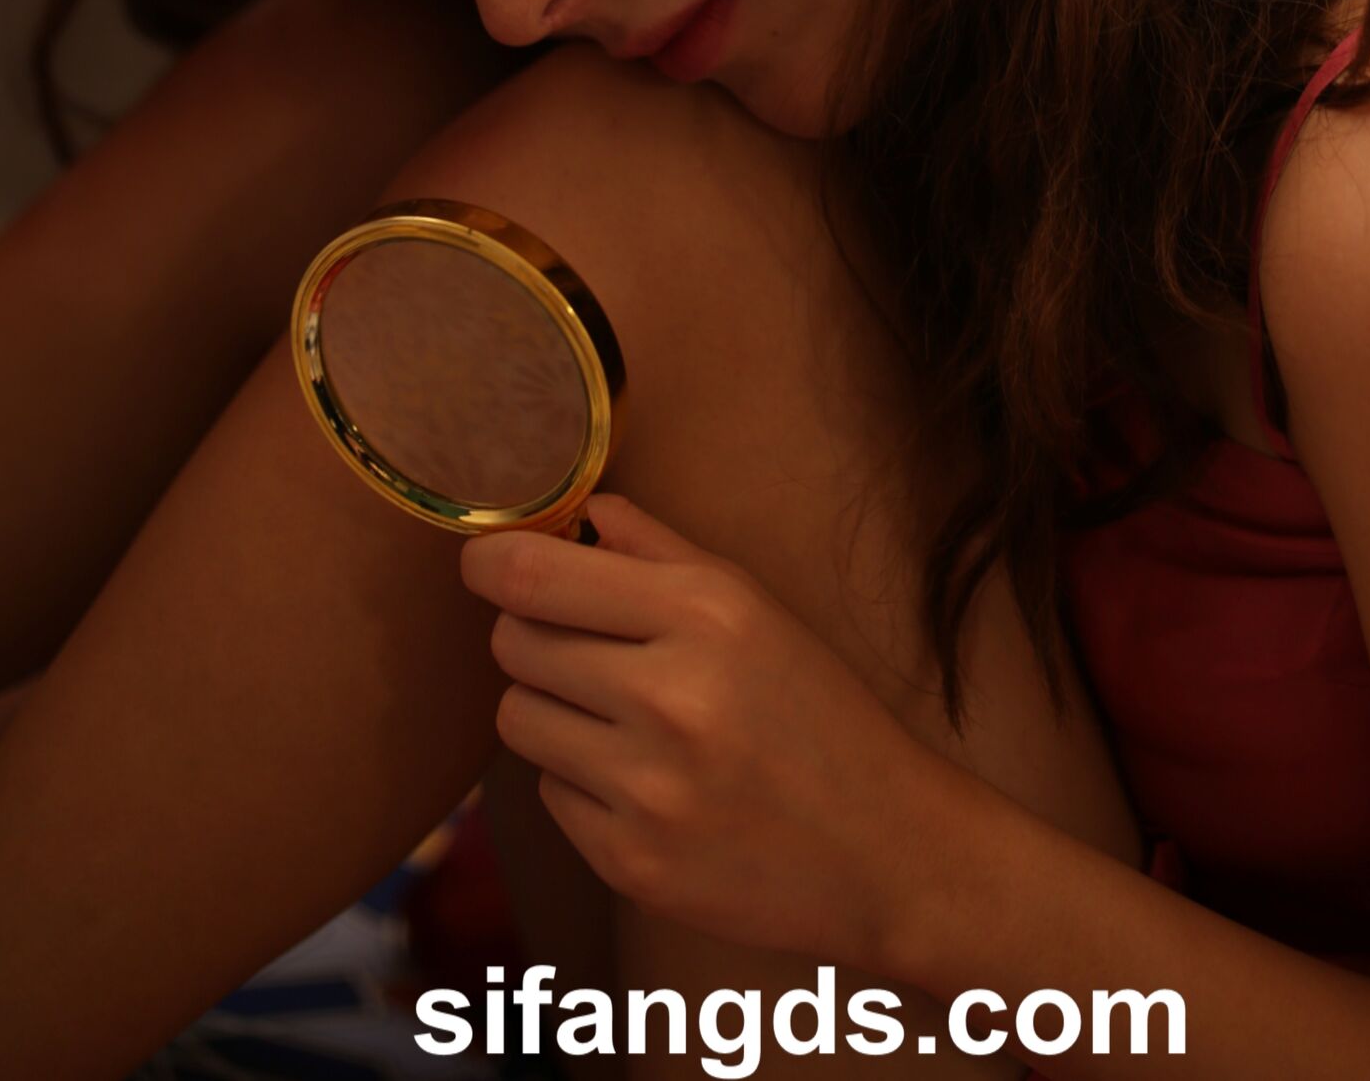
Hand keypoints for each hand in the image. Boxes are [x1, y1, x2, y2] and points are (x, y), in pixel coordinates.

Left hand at [458, 491, 954, 967]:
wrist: (884, 848)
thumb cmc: (818, 712)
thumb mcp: (755, 607)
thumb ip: (659, 549)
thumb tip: (581, 508)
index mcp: (704, 614)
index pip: (534, 576)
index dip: (490, 564)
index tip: (486, 564)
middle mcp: (671, 696)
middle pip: (515, 643)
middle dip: (533, 636)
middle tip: (584, 647)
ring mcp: (647, 787)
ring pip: (519, 719)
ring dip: (552, 709)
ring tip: (620, 717)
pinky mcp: (631, 861)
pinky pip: (549, 793)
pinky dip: (582, 782)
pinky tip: (646, 783)